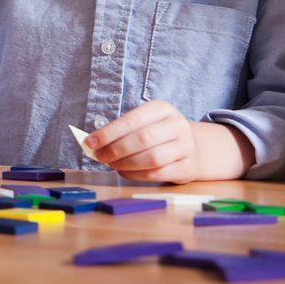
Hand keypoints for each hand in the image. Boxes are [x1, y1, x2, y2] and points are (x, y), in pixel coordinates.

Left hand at [85, 101, 253, 181]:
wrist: (194, 148)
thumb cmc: (159, 134)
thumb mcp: (145, 123)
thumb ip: (122, 131)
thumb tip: (93, 143)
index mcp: (163, 109)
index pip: (132, 120)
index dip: (109, 132)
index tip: (90, 143)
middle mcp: (177, 125)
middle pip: (142, 139)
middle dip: (116, 150)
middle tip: (100, 157)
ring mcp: (186, 147)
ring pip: (151, 158)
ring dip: (126, 164)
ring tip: (112, 165)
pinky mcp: (187, 168)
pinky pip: (157, 174)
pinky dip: (135, 175)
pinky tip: (124, 172)